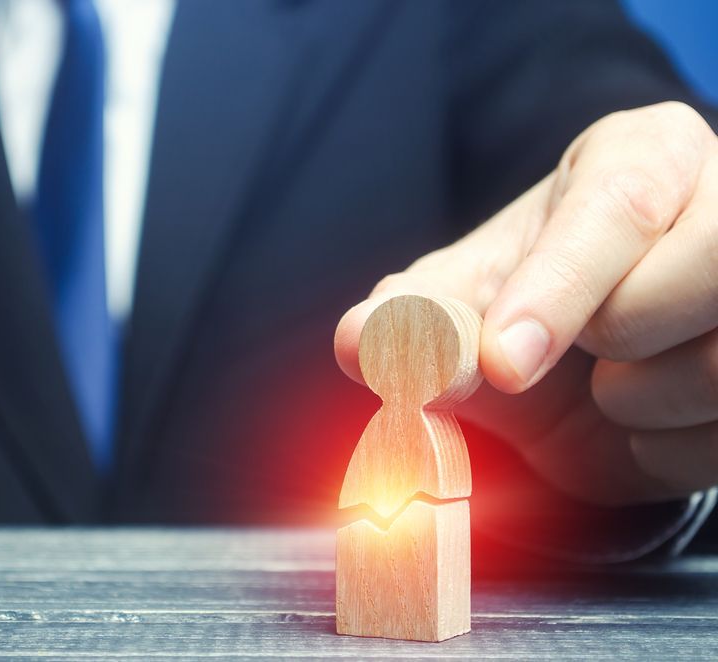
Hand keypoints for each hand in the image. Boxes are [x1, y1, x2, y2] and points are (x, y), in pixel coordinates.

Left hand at [335, 102, 717, 506]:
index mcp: (646, 156)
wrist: (600, 353)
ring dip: (638, 406)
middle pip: (703, 274)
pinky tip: (649, 417)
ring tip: (611, 381)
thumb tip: (358, 339)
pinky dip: (668, 449)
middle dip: (620, 342)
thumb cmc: (537, 298)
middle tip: (585, 349)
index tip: (500, 363)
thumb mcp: (477, 291)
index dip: (555, 291)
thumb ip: (421, 311)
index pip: (617, 209)